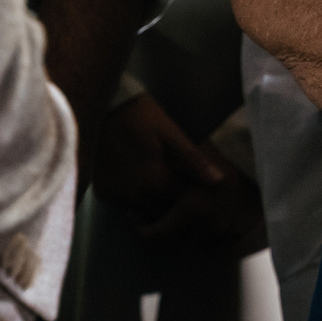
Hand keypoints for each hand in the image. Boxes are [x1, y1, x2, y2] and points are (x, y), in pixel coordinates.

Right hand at [90, 92, 264, 249]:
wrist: (102, 107)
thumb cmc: (141, 116)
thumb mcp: (171, 133)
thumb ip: (193, 160)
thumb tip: (219, 181)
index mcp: (154, 180)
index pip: (183, 202)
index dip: (195, 195)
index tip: (201, 185)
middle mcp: (133, 195)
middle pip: (165, 211)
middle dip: (178, 202)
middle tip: (184, 184)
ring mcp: (115, 196)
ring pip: (146, 212)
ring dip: (158, 204)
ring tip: (166, 183)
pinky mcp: (103, 193)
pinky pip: (127, 206)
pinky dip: (139, 200)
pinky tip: (146, 182)